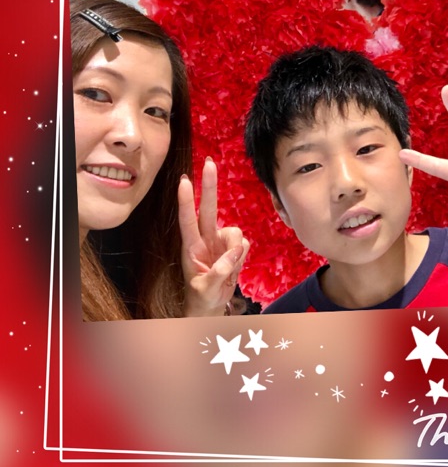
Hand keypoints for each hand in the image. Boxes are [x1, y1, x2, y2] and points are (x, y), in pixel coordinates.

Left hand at [178, 157, 249, 316]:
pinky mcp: (233, 247)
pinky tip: (234, 266)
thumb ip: (219, 271)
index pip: (187, 220)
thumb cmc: (202, 297)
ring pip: (235, 233)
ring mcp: (219, 241)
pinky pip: (244, 243)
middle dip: (209, 185)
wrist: (211, 305)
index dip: (186, 201)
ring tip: (229, 270)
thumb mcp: (206, 289)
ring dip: (236, 251)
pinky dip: (242, 255)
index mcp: (191, 247)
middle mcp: (205, 238)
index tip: (183, 181)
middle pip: (208, 207)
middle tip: (210, 162)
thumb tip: (234, 252)